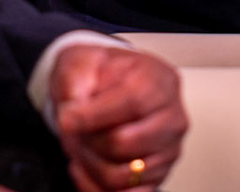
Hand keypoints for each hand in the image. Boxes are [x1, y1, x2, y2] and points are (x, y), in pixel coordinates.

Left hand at [50, 45, 187, 191]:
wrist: (107, 85)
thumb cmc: (100, 73)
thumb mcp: (82, 61)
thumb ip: (76, 81)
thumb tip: (72, 116)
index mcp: (160, 81)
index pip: (133, 102)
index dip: (94, 115)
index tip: (66, 118)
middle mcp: (172, 117)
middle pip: (123, 143)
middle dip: (86, 140)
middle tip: (71, 129)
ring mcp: (169, 150)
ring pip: (120, 175)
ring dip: (87, 163)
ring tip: (77, 144)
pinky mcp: (159, 175)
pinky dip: (94, 185)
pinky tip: (82, 166)